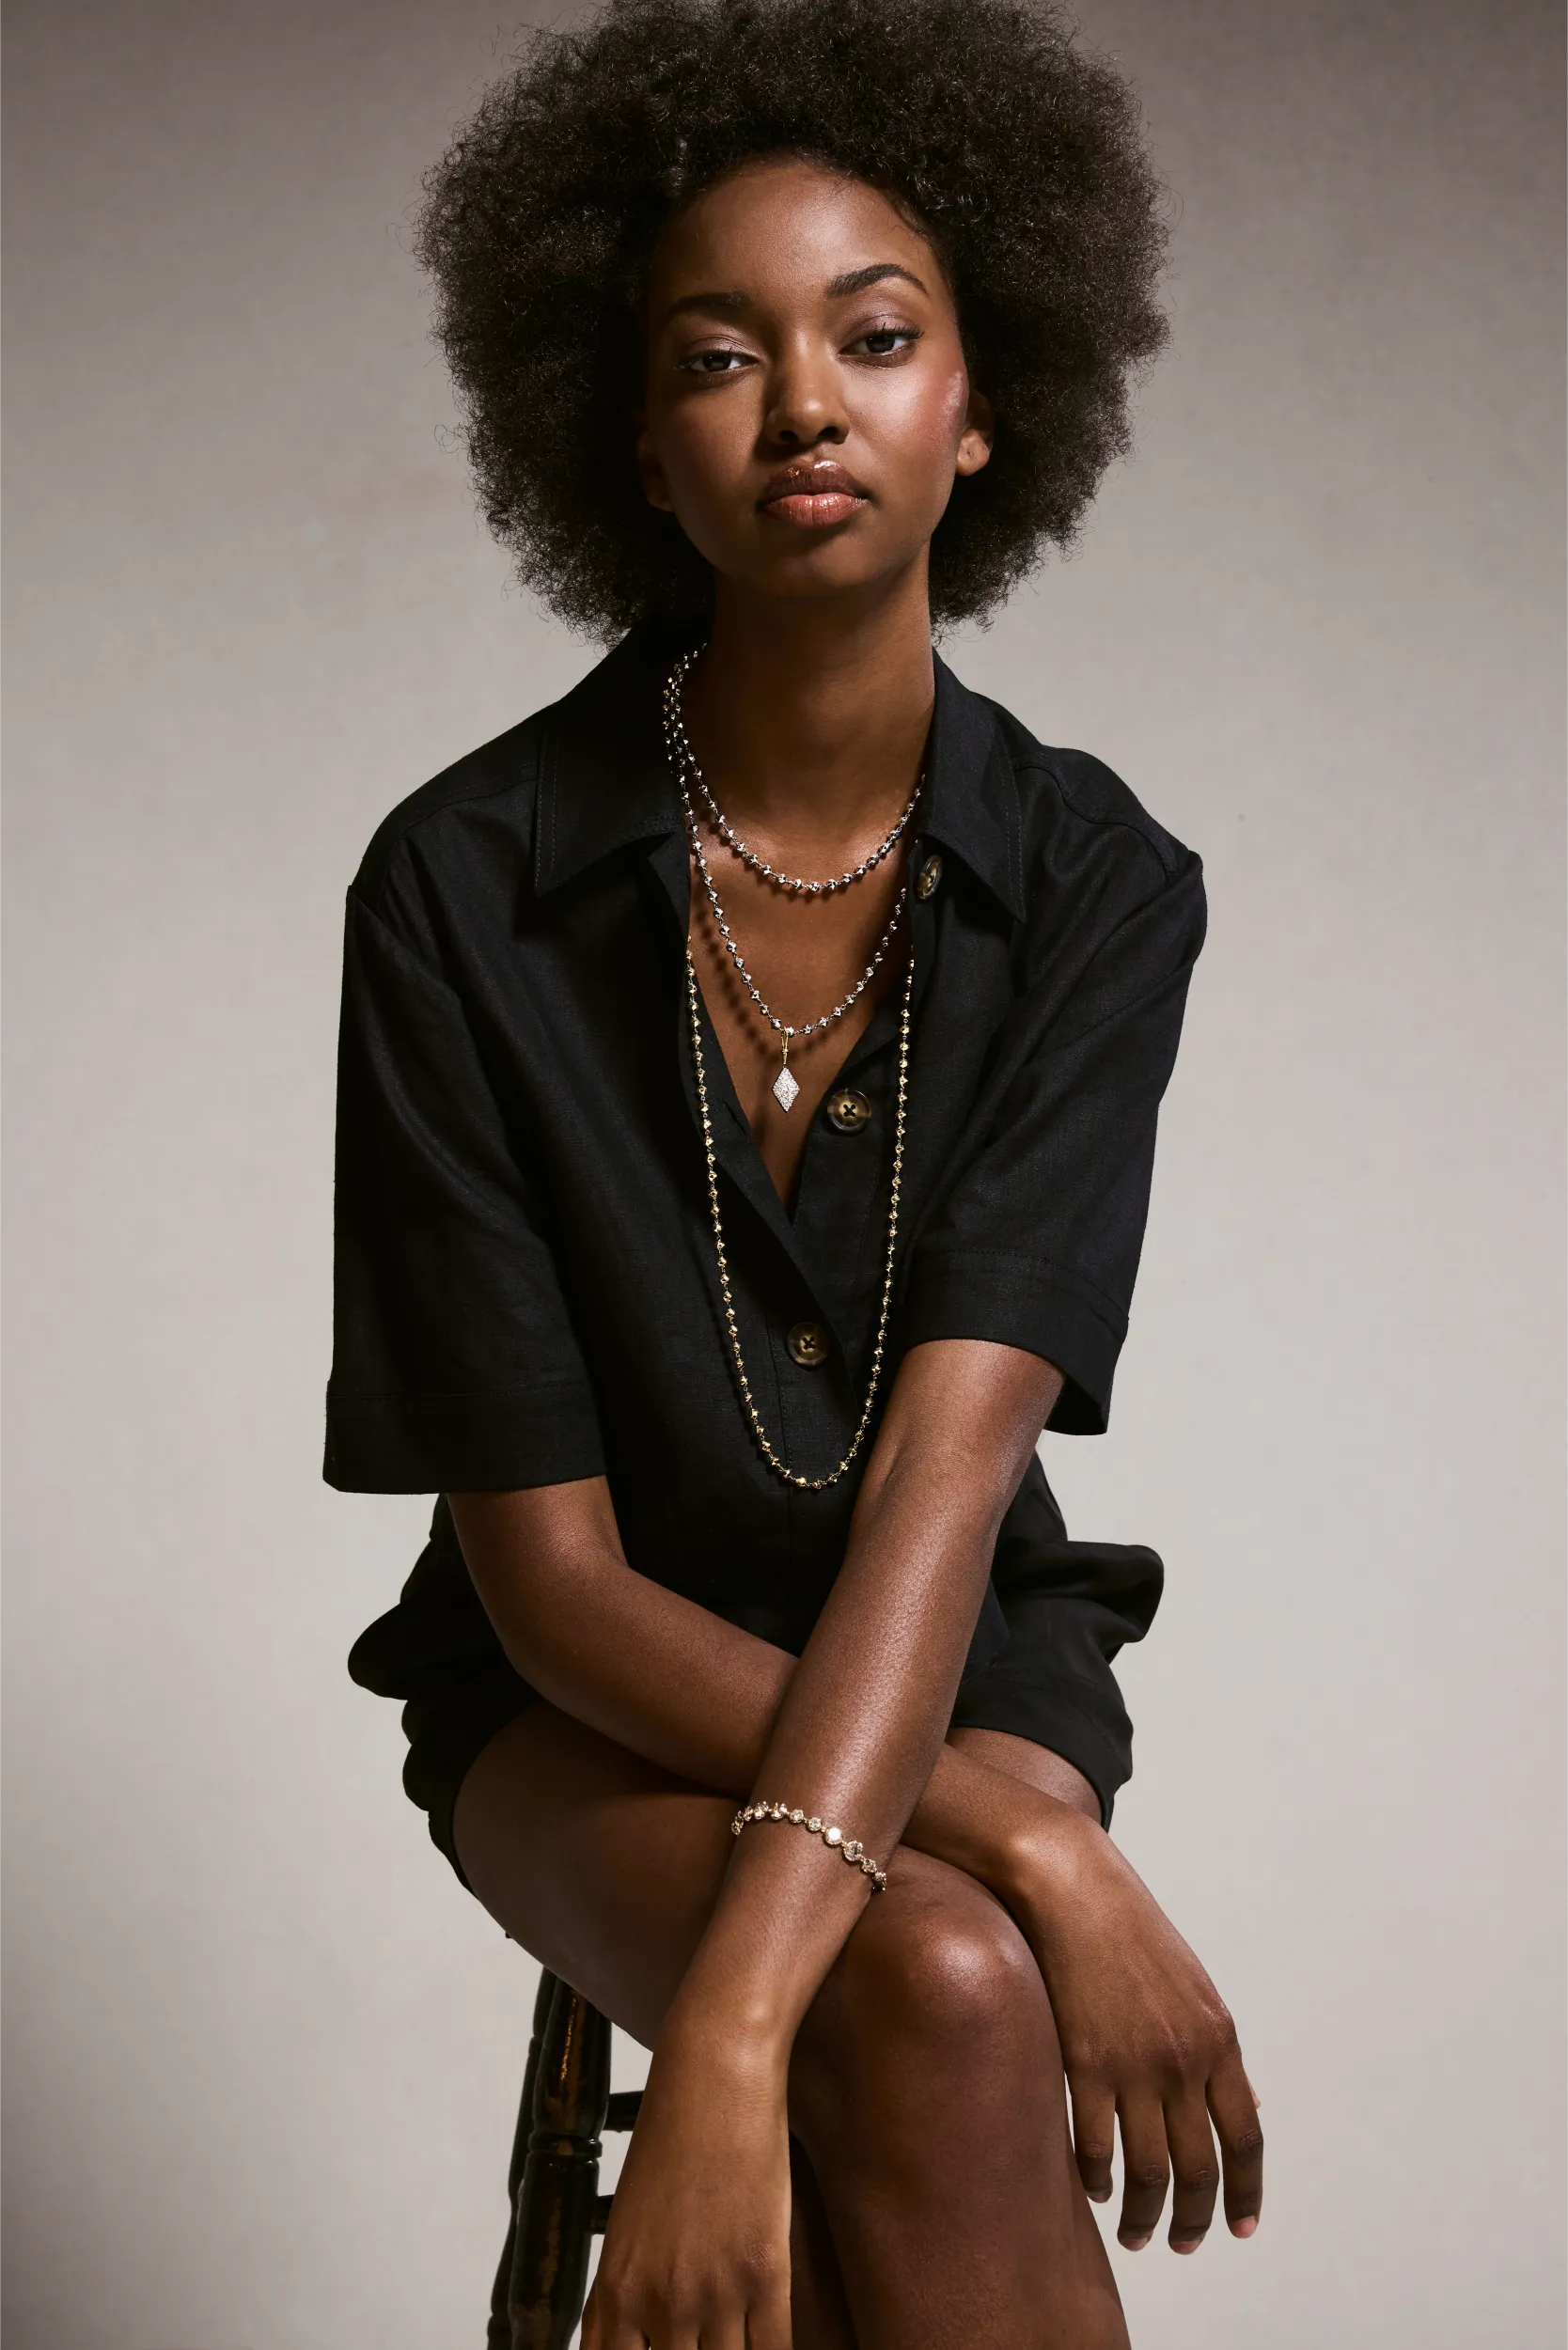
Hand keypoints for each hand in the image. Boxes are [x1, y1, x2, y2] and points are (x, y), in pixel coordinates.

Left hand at [583, 2023, 791, 2349]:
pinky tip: (770, 2343)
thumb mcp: (629, 2225)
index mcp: (618, 2291)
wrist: (714, 2076)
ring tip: (736, 2344)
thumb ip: (624, 2296)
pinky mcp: (766, 2273)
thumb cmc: (670, 2142)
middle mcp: (662, 2300)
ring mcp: (715, 2291)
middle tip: (704, 2345)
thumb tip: (619, 2346)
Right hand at [1005, 1807, 1262, 2254]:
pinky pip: (1097, 2147)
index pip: (1246, 2137)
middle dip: (1195, 2219)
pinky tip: (1093, 2190)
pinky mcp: (1085, 2062)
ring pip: (1148, 2172)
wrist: (1072, 1886)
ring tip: (1135, 2234)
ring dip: (1143, 2215)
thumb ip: (1219, 2051)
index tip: (1240, 2228)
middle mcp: (1185, 2059)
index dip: (1246, 2191)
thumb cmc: (1130, 1931)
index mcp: (1220, 2039)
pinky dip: (1097, 2180)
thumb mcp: (1194, 1988)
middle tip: (1183, 2245)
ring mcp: (1135, 2064)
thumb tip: (1251, 2109)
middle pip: (1199, 2168)